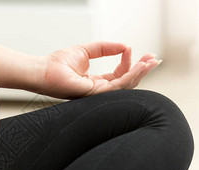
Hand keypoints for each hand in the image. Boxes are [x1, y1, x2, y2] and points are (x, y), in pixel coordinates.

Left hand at [37, 41, 160, 98]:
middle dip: (142, 71)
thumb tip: (124, 45)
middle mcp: (98, 90)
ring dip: (140, 73)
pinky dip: (131, 75)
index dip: (128, 62)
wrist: (44, 70)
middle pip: (126, 83)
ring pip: (126, 86)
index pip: (118, 75)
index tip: (130, 48)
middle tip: (155, 60)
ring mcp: (97, 94)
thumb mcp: (86, 51)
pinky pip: (119, 86)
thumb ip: (105, 48)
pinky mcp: (95, 93)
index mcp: (96, 82)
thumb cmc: (58, 64)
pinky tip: (139, 66)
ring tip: (151, 62)